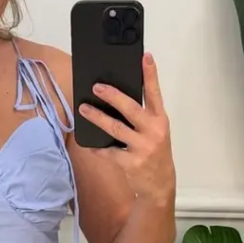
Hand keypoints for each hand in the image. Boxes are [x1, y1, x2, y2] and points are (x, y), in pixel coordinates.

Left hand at [77, 53, 175, 205]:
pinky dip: (96, 148)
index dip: (150, 74)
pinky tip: (87, 143)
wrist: (160, 186)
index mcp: (160, 120)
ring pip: (115, 128)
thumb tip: (116, 98)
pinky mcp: (130, 163)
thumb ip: (142, 117)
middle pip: (130, 108)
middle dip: (112, 96)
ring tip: (83, 109)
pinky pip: (108, 152)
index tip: (145, 56)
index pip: (155, 93)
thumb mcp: (156, 132)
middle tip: (96, 87)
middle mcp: (153, 132)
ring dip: (97, 117)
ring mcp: (142, 148)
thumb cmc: (155, 153)